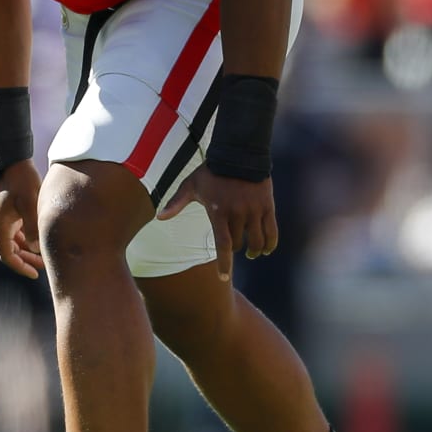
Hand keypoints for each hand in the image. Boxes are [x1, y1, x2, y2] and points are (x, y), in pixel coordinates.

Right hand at [0, 159, 44, 279]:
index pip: (7, 256)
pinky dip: (25, 238)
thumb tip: (37, 249)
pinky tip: (38, 238)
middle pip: (10, 251)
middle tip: (43, 268)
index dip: (21, 267)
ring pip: (13, 241)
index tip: (35, 274)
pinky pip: (15, 231)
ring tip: (43, 255)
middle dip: (26, 261)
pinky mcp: (6, 210)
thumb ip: (33, 227)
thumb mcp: (29, 203)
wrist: (10, 159)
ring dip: (26, 250)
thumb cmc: (21, 180)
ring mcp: (0, 217)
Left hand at [157, 165, 276, 279]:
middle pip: (239, 244)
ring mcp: (255, 210)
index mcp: (218, 212)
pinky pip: (272, 232)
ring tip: (252, 253)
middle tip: (234, 247)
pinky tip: (266, 249)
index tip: (223, 278)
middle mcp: (238, 214)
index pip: (223, 245)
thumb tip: (159, 218)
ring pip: (257, 241)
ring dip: (255, 251)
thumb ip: (177, 203)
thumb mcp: (191, 185)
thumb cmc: (212, 171)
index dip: (224, 264)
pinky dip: (270, 244)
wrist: (239, 153)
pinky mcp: (268, 206)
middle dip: (235, 249)